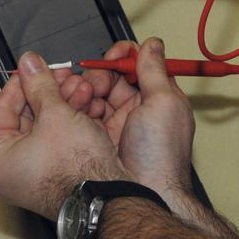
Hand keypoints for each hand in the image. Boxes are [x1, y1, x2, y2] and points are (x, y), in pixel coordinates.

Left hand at [0, 51, 129, 217]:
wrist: (109, 198)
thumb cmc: (76, 172)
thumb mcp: (55, 114)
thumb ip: (39, 84)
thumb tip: (29, 64)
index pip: (1, 109)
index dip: (20, 83)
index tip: (32, 68)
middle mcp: (11, 172)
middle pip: (26, 117)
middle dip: (49, 92)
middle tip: (61, 75)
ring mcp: (34, 175)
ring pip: (46, 126)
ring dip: (64, 103)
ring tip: (80, 88)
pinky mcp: (56, 175)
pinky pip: (58, 140)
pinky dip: (71, 122)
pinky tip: (87, 105)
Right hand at [82, 38, 196, 201]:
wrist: (145, 194)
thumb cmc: (161, 156)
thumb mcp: (163, 103)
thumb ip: (155, 70)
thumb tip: (153, 44)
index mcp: (157, 97)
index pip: (137, 65)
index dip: (122, 57)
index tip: (110, 59)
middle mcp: (137, 109)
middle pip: (111, 78)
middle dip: (99, 75)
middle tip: (94, 84)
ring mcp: (116, 124)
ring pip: (94, 94)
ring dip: (85, 91)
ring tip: (83, 98)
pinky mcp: (98, 138)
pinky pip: (83, 114)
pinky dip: (76, 107)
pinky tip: (74, 109)